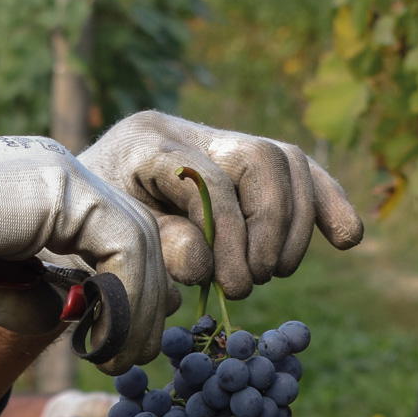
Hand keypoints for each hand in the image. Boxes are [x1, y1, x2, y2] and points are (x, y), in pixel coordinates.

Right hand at [0, 135, 172, 370]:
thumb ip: (35, 296)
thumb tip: (73, 314)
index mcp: (46, 190)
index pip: (115, 237)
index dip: (130, 292)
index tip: (119, 343)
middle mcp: (62, 173)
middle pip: (137, 236)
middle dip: (146, 304)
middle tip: (136, 357)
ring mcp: (65, 172)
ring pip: (139, 240)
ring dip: (140, 308)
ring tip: (121, 356)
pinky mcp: (63, 184)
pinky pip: (124, 241)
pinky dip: (127, 293)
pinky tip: (105, 332)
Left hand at [80, 112, 363, 297]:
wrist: (70, 217)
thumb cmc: (83, 237)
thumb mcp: (108, 244)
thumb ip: (156, 248)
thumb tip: (202, 261)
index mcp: (144, 142)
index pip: (209, 175)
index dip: (229, 232)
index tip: (227, 285)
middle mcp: (185, 131)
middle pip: (259, 158)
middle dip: (268, 227)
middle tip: (251, 282)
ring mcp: (216, 141)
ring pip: (285, 161)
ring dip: (294, 225)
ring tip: (273, 273)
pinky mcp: (241, 161)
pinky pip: (296, 171)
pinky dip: (324, 203)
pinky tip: (347, 238)